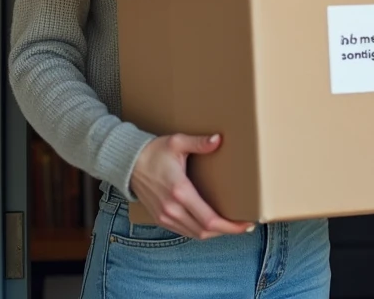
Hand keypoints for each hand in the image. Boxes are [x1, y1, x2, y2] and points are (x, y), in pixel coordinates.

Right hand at [128, 133, 253, 239]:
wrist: (127, 163)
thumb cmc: (154, 151)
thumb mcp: (177, 142)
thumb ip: (199, 142)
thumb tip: (218, 140)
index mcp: (179, 191)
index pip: (209, 219)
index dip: (230, 226)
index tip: (246, 224)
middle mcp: (172, 208)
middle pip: (205, 231)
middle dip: (227, 231)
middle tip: (244, 225)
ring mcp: (165, 216)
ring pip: (195, 234)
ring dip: (214, 233)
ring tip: (231, 225)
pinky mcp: (160, 218)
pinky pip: (184, 231)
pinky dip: (200, 231)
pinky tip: (211, 224)